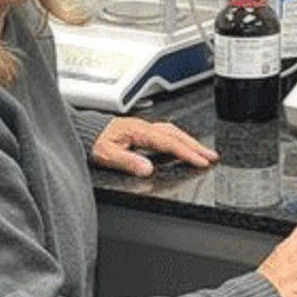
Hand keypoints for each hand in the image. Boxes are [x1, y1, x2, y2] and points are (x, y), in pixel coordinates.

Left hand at [91, 117, 217, 176]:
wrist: (83, 132)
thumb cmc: (93, 141)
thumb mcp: (106, 154)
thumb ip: (127, 161)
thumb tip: (147, 169)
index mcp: (138, 130)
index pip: (168, 142)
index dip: (186, 152)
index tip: (200, 161)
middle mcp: (143, 127)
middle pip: (176, 135)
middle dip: (196, 146)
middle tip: (212, 156)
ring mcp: (144, 129)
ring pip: (173, 133)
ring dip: (190, 142)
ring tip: (204, 153)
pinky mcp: (142, 133)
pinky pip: (166, 135)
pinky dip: (179, 141)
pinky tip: (182, 149)